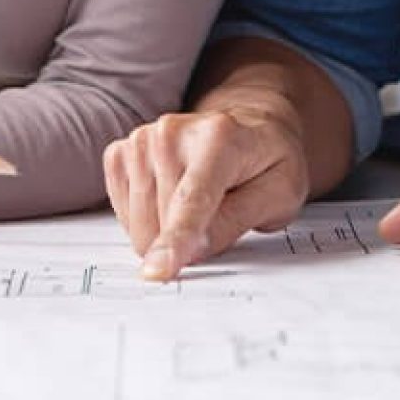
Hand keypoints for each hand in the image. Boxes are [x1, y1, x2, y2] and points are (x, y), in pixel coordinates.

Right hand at [106, 101, 311, 279]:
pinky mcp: (120, 154)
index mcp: (219, 139)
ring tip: (197, 204)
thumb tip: (193, 251)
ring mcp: (141, 141)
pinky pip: (123, 215)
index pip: (192, 201)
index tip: (158, 271)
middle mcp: (172, 133)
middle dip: (187, 241)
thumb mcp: (279, 195)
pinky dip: (147, 222)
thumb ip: (236, 221)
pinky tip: (171, 202)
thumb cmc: (267, 161)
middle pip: (162, 222)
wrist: (248, 129)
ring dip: (165, 232)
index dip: (176, 239)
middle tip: (217, 215)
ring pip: (139, 225)